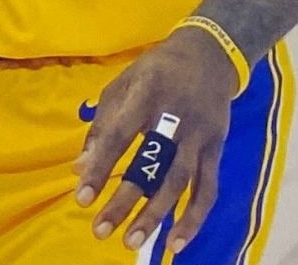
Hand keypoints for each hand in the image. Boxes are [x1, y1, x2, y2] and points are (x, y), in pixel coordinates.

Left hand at [73, 26, 237, 253]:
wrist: (210, 53)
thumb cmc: (157, 70)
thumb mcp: (124, 83)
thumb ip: (101, 125)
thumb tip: (79, 169)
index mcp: (147, 92)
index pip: (120, 134)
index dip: (101, 167)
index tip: (82, 198)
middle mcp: (176, 114)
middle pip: (151, 163)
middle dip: (125, 200)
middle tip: (100, 230)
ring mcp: (200, 134)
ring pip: (179, 181)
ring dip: (155, 215)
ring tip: (131, 241)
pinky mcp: (217, 148)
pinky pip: (208, 189)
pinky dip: (193, 219)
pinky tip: (175, 244)